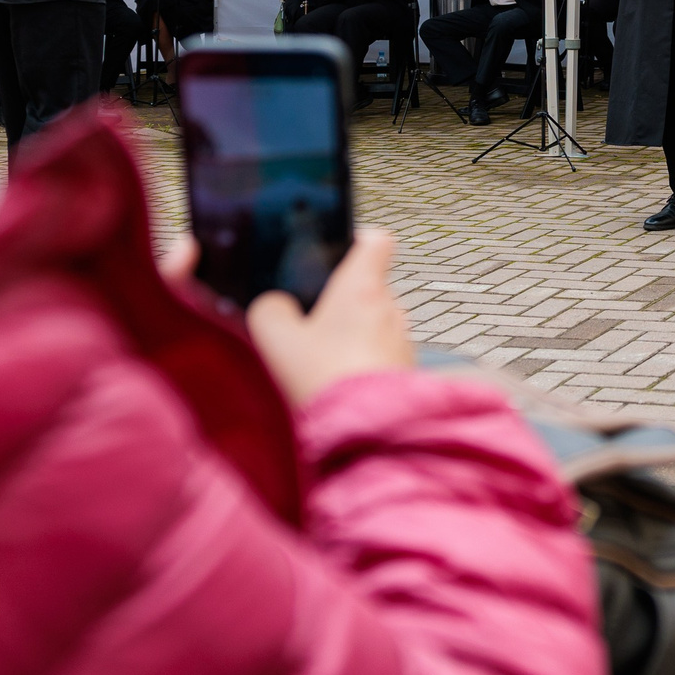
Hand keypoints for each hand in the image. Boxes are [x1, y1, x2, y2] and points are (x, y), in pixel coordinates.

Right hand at [245, 231, 418, 406]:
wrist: (368, 436)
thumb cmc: (326, 381)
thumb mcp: (276, 340)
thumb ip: (269, 310)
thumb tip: (274, 305)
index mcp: (362, 287)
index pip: (375, 240)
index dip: (356, 238)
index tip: (336, 247)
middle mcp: (390, 308)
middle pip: (368, 286)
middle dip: (341, 298)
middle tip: (309, 317)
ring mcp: (402, 340)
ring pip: (374, 323)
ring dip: (352, 333)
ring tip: (320, 358)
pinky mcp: (405, 370)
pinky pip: (381, 354)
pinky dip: (361, 360)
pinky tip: (336, 381)